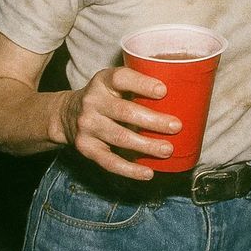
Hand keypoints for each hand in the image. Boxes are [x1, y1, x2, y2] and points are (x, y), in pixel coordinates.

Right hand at [57, 65, 180, 179]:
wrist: (67, 115)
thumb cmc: (106, 97)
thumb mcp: (114, 83)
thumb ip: (138, 84)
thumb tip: (182, 94)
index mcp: (103, 80)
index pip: (121, 78)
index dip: (142, 84)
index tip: (164, 91)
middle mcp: (92, 101)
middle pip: (124, 112)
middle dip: (153, 120)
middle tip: (176, 126)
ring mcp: (87, 126)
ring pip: (120, 138)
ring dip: (146, 145)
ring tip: (167, 149)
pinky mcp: (86, 148)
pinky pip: (109, 162)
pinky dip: (130, 170)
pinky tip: (148, 173)